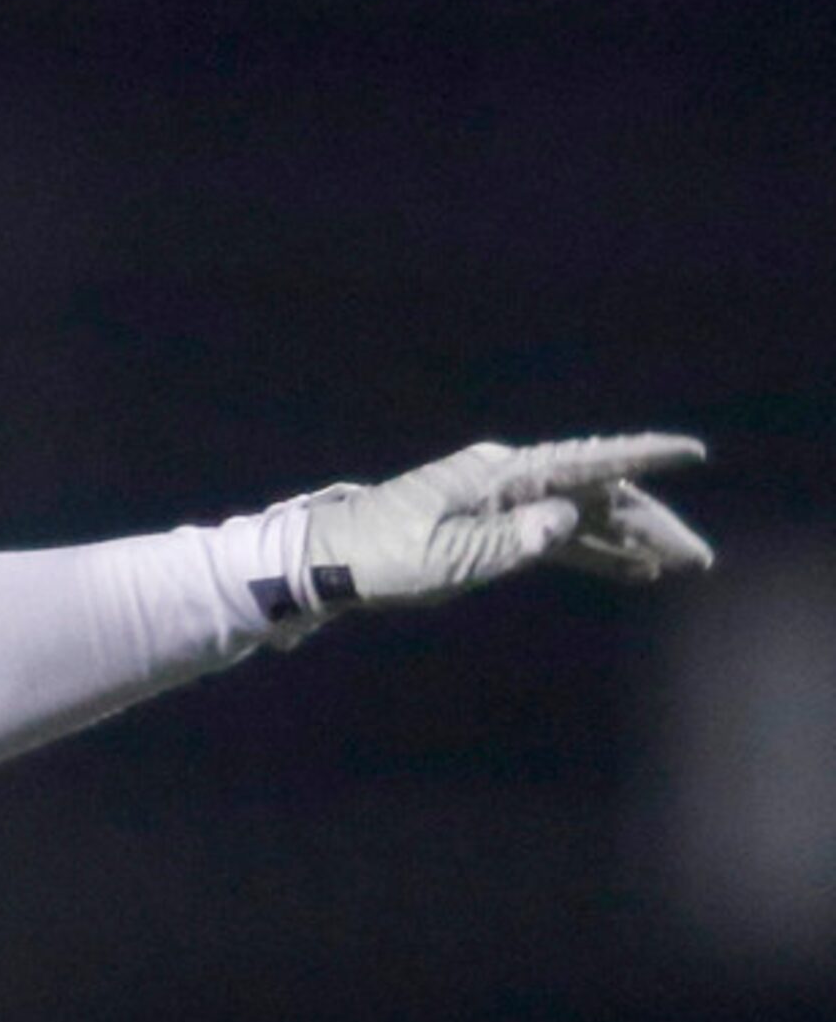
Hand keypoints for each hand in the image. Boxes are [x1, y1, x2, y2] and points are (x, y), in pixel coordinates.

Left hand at [301, 434, 712, 609]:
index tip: (690, 452)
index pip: (584, 462)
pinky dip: (588, 551)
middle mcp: (507, 479)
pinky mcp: (489, 525)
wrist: (325, 560)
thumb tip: (564, 519)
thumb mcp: (445, 557)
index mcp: (498, 475)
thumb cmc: (378, 557)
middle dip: (648, 522)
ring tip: (675, 567)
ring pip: (580, 515)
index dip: (641, 459)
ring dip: (626, 540)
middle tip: (697, 558)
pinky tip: (626, 569)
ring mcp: (500, 501)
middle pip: (594, 494)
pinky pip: (553, 534)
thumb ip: (510, 540)